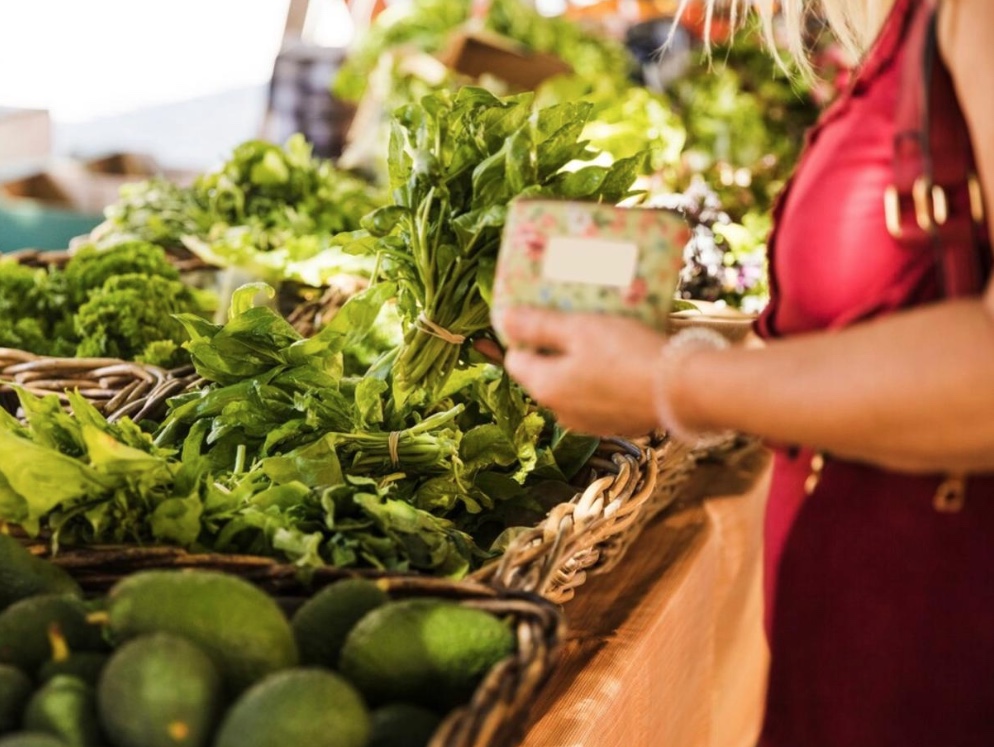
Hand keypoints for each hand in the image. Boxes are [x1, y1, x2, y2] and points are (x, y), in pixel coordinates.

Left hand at [499, 307, 665, 436]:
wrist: (682, 391)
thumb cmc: (626, 353)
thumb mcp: (579, 329)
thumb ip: (538, 326)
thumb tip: (503, 320)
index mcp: (544, 387)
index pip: (515, 360)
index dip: (525, 335)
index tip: (544, 315)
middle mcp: (559, 413)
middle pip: (544, 374)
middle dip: (555, 350)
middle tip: (578, 322)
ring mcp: (587, 424)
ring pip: (572, 387)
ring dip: (580, 366)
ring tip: (604, 339)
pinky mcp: (614, 426)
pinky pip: (597, 398)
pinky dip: (603, 381)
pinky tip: (624, 363)